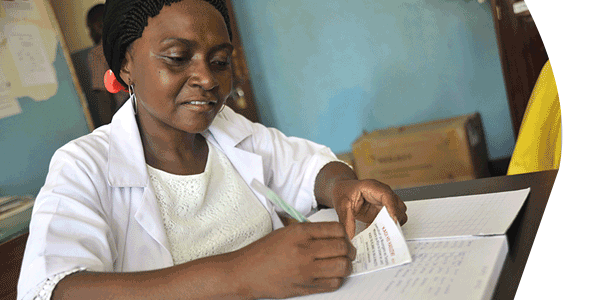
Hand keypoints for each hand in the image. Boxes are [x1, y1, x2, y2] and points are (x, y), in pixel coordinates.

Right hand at [231, 222, 355, 298]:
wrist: (246, 272)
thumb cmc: (264, 251)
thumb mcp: (286, 232)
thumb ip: (310, 232)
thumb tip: (335, 235)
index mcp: (299, 233)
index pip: (336, 229)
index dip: (345, 233)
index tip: (344, 237)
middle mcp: (304, 250)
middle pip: (342, 248)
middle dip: (350, 249)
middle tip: (349, 251)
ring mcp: (305, 271)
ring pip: (342, 267)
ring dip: (347, 265)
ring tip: (342, 263)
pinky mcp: (305, 287)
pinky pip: (333, 283)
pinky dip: (338, 278)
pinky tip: (332, 274)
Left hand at [332, 179, 407, 238]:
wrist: (343, 190)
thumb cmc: (344, 192)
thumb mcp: (342, 206)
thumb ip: (347, 221)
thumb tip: (350, 237)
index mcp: (372, 187)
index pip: (388, 196)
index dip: (392, 208)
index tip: (393, 221)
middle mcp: (383, 193)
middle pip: (398, 206)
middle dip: (395, 219)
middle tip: (388, 232)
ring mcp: (385, 202)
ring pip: (399, 213)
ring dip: (393, 224)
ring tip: (383, 233)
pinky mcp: (384, 210)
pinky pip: (392, 219)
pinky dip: (388, 226)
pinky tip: (378, 232)